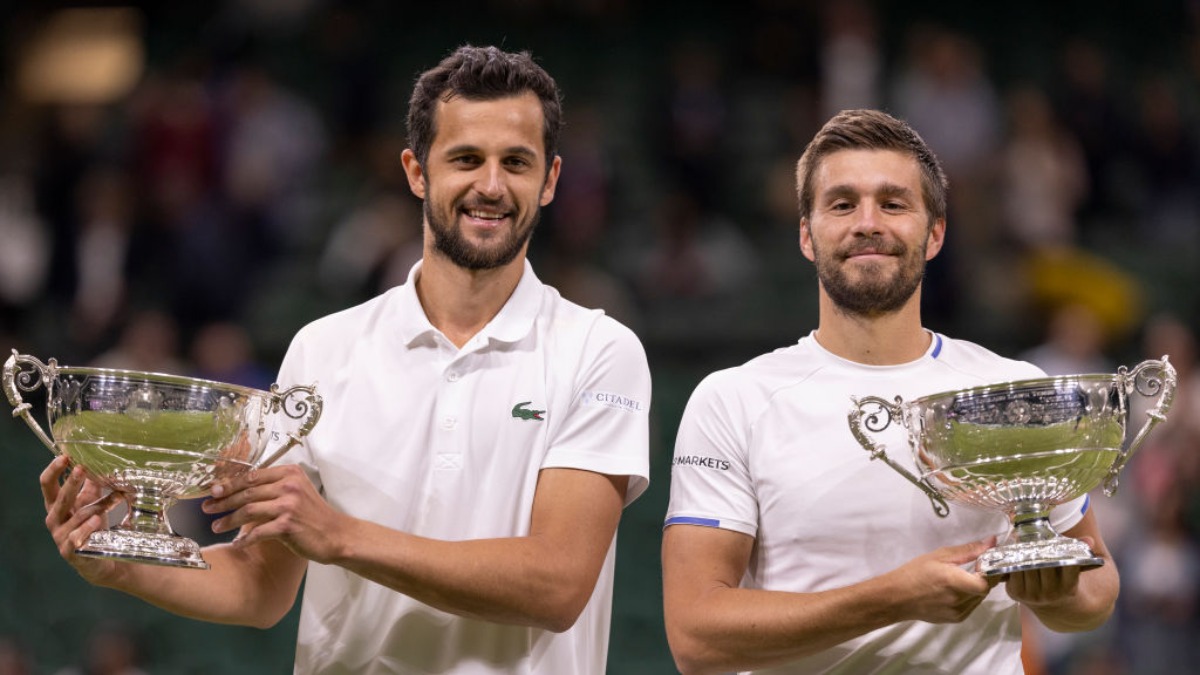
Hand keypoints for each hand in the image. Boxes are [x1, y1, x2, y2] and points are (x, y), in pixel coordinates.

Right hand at [39, 455, 123, 584]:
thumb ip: (93, 485)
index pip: (47, 485)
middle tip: (81, 468)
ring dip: (94, 507)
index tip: (65, 456)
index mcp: (56, 505)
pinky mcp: (70, 551)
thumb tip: (99, 462)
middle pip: (58, 499)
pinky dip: (88, 527)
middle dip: (71, 483)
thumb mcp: (93, 503)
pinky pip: (77, 536)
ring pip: (75, 517)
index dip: (54, 470)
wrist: (101, 559)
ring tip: (113, 499)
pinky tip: (97, 520)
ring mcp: (60, 536)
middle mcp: (54, 520)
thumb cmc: (94, 527)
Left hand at [202, 464, 345, 563]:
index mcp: (290, 473)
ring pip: (248, 510)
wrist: (335, 534)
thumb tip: (241, 491)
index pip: (252, 476)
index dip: (230, 483)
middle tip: (208, 508)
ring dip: (229, 519)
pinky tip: (238, 544)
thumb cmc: (314, 515)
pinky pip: (258, 532)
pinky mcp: (287, 525)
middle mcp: (289, 485)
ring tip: (216, 526)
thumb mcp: (297, 492)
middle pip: (247, 492)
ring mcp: (289, 505)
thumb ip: (274, 487)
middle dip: (224, 501)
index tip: (214, 490)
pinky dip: (245, 539)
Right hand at [889, 538, 998, 623]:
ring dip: (978, 587)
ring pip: (980, 598)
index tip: (984, 561)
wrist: (896, 597)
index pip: (987, 582)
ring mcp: (958, 613)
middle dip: (986, 577)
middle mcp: (958, 601)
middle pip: (985, 590)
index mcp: (954, 582)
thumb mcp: (940, 555)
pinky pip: (972, 606)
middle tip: (977, 566)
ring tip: (964, 577)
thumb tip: (992, 542)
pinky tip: (957, 589)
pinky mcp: (956, 619)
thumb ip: (968, 550)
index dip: (991, 571)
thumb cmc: (915, 572)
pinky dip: (970, 596)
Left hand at [1004, 541, 1088, 608]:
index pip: (1066, 566)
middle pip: (1043, 565)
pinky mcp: (1017, 594)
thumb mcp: (1072, 571)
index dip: (1059, 552)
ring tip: (1021, 540)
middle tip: (1032, 535)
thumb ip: (1078, 553)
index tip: (1053, 542)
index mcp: (1068, 587)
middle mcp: (1051, 593)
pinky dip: (1012, 562)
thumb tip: (1089, 540)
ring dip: (1023, 554)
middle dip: (1038, 550)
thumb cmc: (1061, 580)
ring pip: (1026, 568)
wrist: (1053, 606)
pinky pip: (1013, 573)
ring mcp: (1033, 595)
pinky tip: (1013, 553)